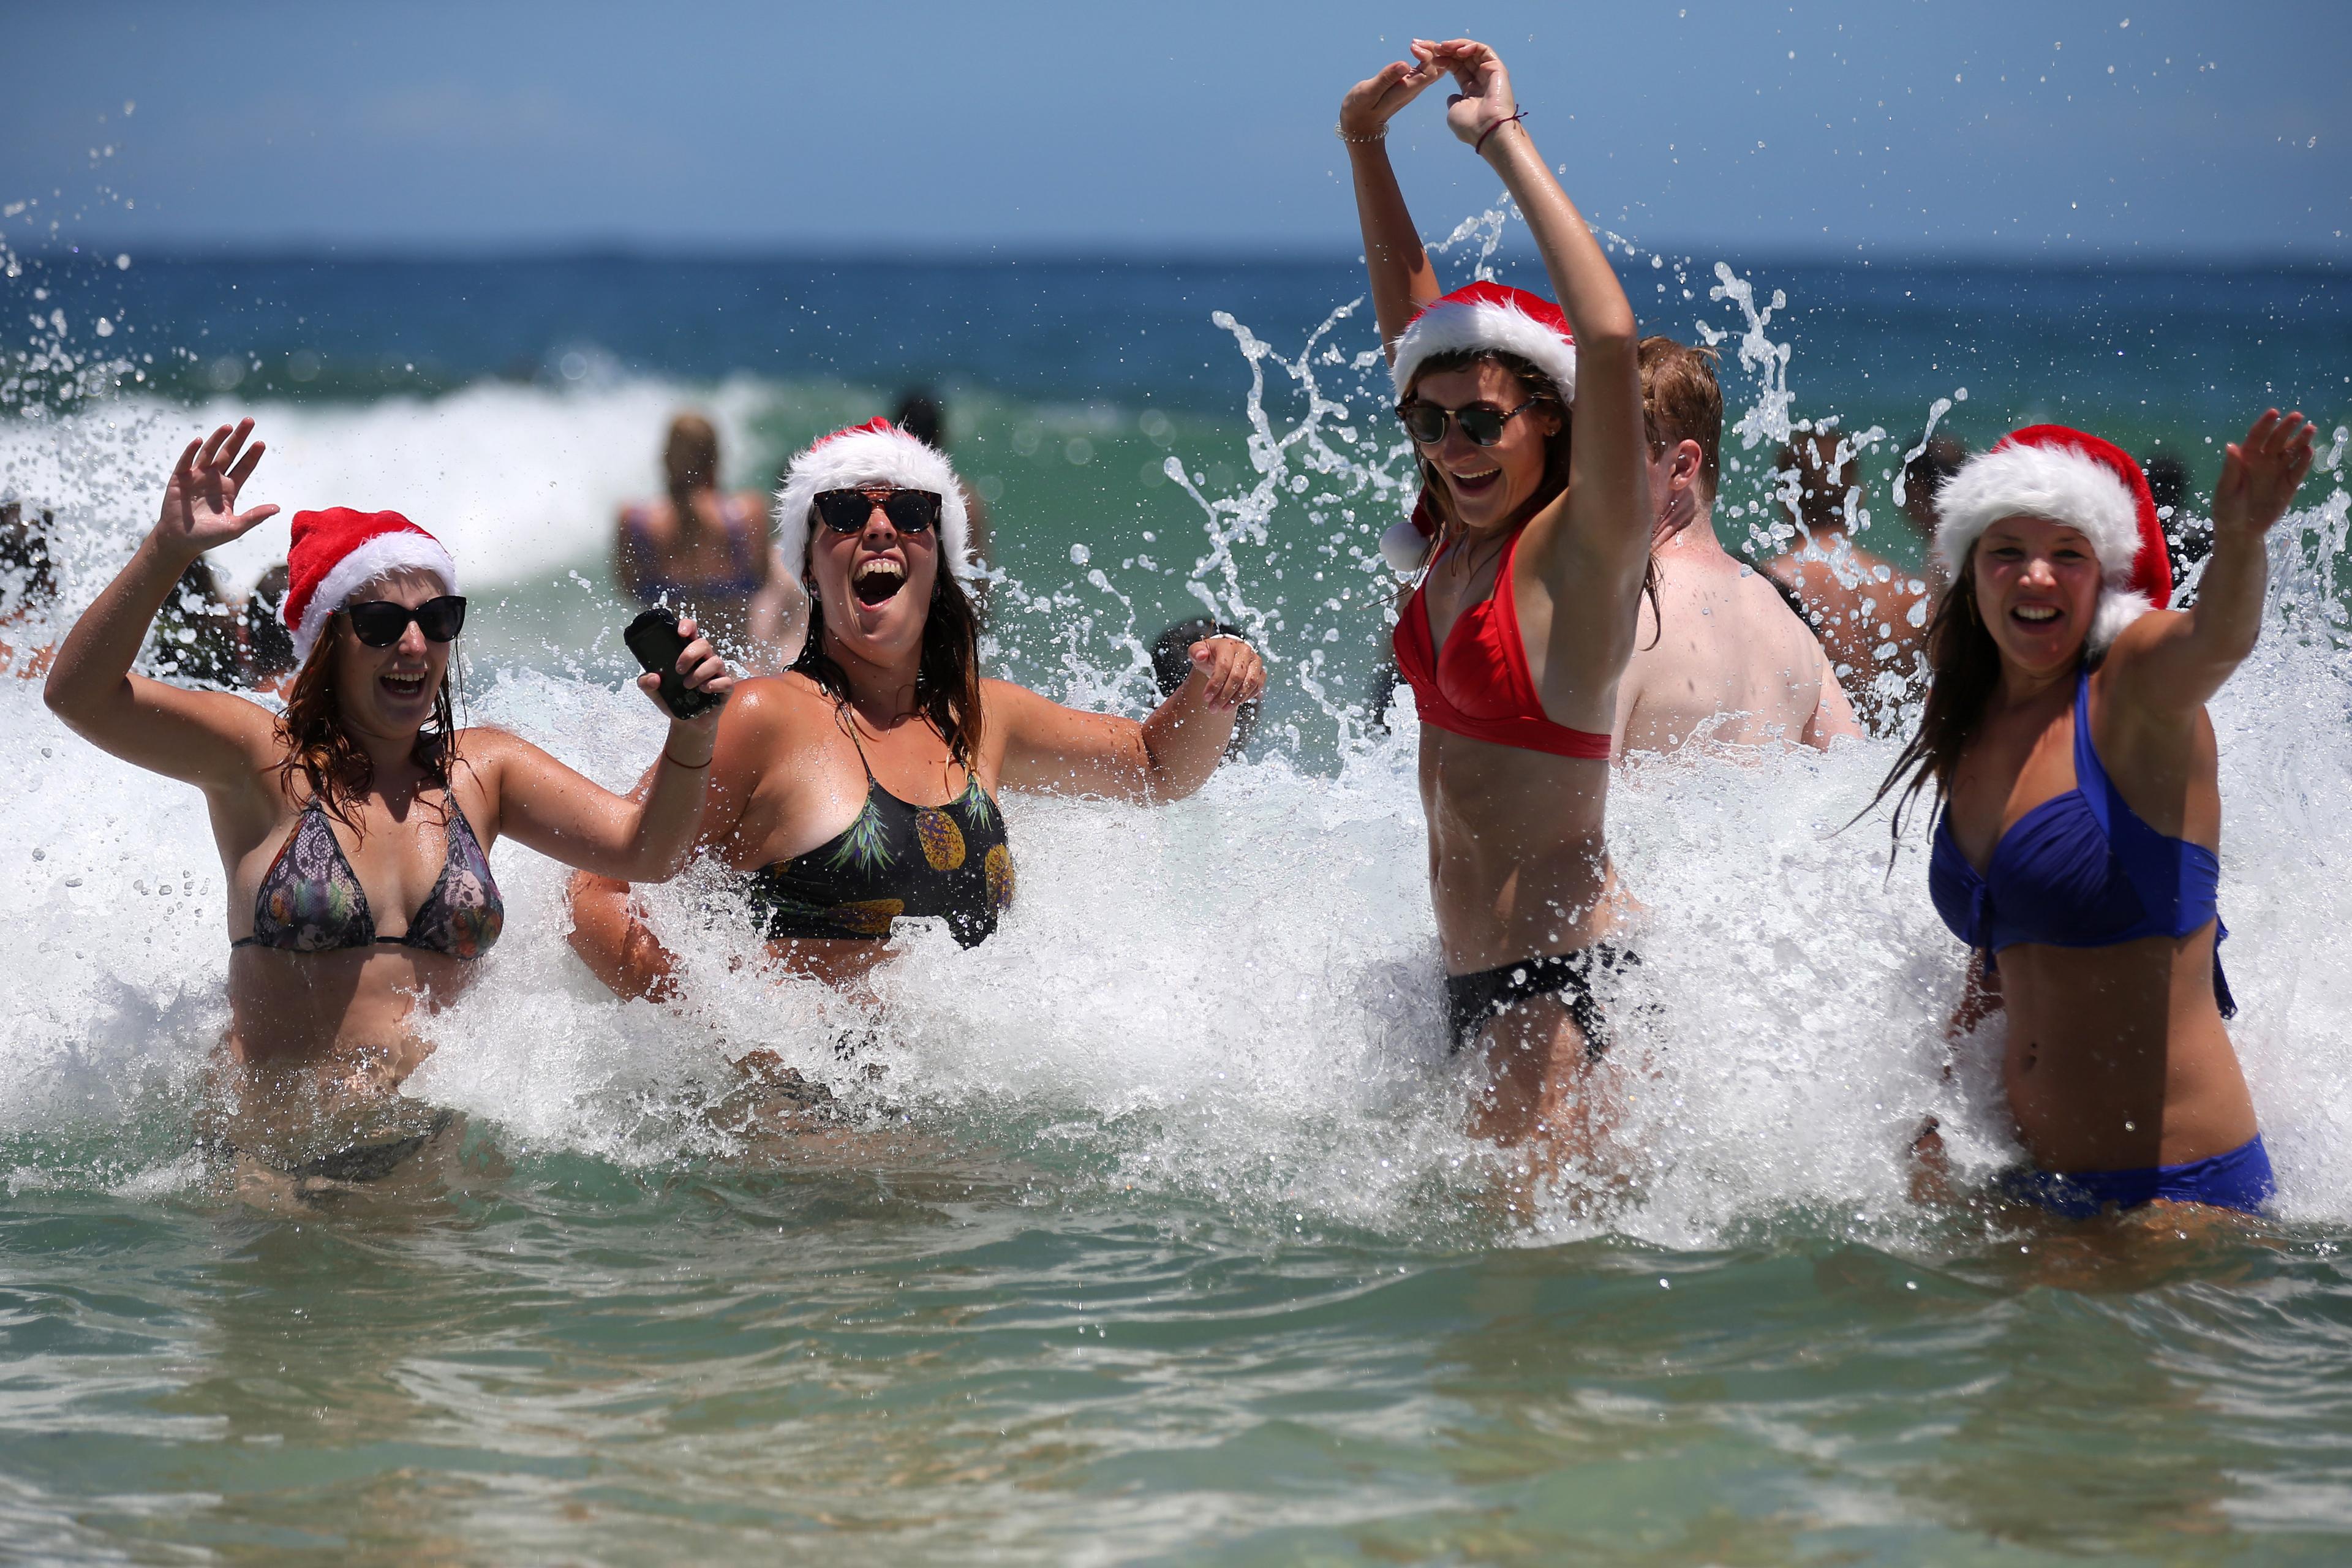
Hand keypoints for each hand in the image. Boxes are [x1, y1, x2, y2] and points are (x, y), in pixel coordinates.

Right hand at [154, 420, 277, 560]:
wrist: (181, 541)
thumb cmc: (209, 536)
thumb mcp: (235, 527)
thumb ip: (254, 516)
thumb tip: (278, 508)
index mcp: (229, 488)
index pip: (244, 467)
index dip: (252, 455)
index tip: (261, 443)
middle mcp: (214, 478)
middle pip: (229, 453)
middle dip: (239, 438)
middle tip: (250, 421)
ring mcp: (197, 476)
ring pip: (209, 453)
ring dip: (217, 439)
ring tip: (228, 426)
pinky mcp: (179, 479)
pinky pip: (186, 462)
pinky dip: (191, 451)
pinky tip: (199, 440)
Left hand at [637, 614, 734, 737]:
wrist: (688, 723)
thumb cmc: (674, 700)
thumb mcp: (655, 693)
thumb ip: (646, 683)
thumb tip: (652, 677)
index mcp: (688, 654)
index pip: (691, 631)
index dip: (688, 626)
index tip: (680, 633)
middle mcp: (704, 660)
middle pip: (704, 643)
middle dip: (689, 654)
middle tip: (678, 669)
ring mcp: (716, 673)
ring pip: (716, 661)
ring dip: (699, 673)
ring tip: (687, 685)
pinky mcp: (725, 687)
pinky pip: (726, 680)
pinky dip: (714, 684)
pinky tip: (704, 690)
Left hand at [1185, 635, 1265, 710]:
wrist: (1224, 657)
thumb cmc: (1210, 656)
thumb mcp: (1198, 651)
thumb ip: (1195, 652)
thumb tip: (1201, 655)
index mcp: (1228, 645)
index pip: (1224, 666)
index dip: (1215, 684)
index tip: (1206, 697)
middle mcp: (1245, 651)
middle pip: (1237, 676)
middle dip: (1224, 695)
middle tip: (1213, 707)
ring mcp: (1255, 661)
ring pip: (1250, 682)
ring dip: (1236, 699)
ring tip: (1224, 709)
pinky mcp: (1261, 671)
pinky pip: (1258, 686)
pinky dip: (1247, 697)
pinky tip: (1234, 703)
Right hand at [1338, 42, 1447, 137]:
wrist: (1361, 123)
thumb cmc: (1360, 108)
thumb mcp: (1368, 91)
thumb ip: (1386, 78)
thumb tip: (1405, 64)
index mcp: (1407, 90)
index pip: (1430, 71)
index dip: (1427, 56)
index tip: (1411, 47)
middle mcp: (1414, 88)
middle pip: (1438, 68)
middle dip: (1431, 51)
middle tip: (1413, 42)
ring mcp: (1413, 86)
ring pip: (1434, 67)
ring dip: (1429, 52)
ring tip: (1413, 43)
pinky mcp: (1408, 82)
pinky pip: (1425, 68)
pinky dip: (1424, 55)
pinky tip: (1413, 48)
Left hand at [1427, 38, 1518, 149]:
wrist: (1487, 132)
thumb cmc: (1470, 126)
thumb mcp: (1454, 112)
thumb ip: (1453, 101)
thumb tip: (1453, 96)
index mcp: (1471, 90)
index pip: (1455, 67)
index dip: (1442, 59)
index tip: (1427, 56)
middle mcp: (1481, 80)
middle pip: (1462, 57)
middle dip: (1446, 49)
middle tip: (1430, 47)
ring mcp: (1489, 73)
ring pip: (1473, 51)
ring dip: (1456, 45)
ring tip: (1442, 47)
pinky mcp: (1497, 69)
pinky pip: (1484, 51)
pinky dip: (1470, 47)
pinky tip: (1457, 51)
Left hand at [2212, 409, 2314, 539]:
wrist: (2241, 531)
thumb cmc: (2227, 509)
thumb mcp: (2225, 491)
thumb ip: (2230, 469)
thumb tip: (2231, 446)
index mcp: (2246, 459)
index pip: (2256, 437)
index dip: (2265, 424)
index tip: (2274, 412)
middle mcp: (2263, 461)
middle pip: (2277, 440)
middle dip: (2286, 427)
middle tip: (2297, 416)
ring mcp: (2277, 472)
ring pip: (2291, 452)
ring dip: (2300, 441)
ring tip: (2310, 429)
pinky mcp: (2289, 484)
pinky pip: (2298, 470)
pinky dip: (2304, 461)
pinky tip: (2309, 451)